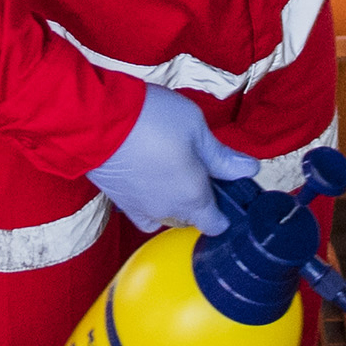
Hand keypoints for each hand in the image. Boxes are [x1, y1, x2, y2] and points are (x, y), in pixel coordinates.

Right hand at [89, 85, 255, 237]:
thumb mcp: (196, 128)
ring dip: (173, 201)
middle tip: (200, 168)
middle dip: (200, 201)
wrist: (96, 120)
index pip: (217, 225)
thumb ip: (222, 156)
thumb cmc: (152, 120)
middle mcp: (167, 211)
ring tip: (172, 170)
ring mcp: (140, 208)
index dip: (227, 211)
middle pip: (191, 219)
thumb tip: (248, 170)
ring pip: (165, 215)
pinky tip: (149, 179)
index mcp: (193, 198)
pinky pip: (141, 210)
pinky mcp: (118, 199)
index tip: (228, 190)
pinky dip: (149, 200)